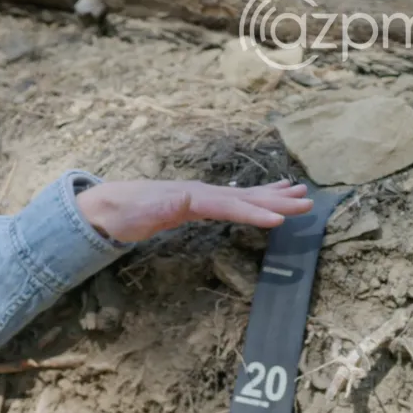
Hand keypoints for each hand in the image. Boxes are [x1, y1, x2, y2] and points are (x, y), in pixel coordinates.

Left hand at [76, 179, 313, 242]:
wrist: (105, 206)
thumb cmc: (123, 211)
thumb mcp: (142, 210)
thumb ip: (165, 205)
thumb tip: (189, 197)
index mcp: (192, 196)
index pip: (228, 205)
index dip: (252, 212)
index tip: (279, 219)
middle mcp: (201, 192)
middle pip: (244, 197)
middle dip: (275, 201)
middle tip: (307, 202)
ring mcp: (201, 196)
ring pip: (243, 196)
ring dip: (272, 196)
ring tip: (300, 193)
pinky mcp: (199, 204)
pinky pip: (233, 201)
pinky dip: (253, 199)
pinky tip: (267, 198)